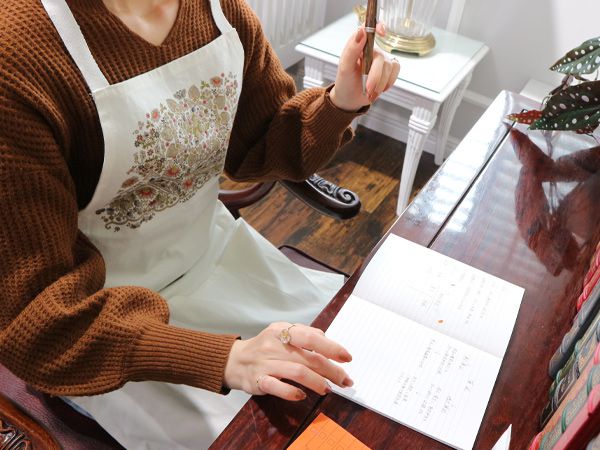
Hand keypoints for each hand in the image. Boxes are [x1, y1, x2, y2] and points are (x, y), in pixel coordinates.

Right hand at [224, 322, 352, 400]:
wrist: (234, 360)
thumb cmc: (266, 347)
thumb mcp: (282, 333)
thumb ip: (305, 334)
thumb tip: (328, 342)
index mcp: (282, 331)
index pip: (311, 337)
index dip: (331, 347)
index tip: (347, 358)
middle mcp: (274, 345)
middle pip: (308, 357)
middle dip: (331, 370)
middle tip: (345, 380)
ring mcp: (265, 363)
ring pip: (297, 371)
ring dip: (317, 382)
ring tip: (327, 389)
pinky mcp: (258, 380)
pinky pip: (277, 387)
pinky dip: (292, 392)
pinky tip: (302, 395)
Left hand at [330, 24, 400, 111]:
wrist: (350, 99)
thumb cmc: (345, 82)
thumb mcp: (344, 67)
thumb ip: (352, 49)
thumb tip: (362, 31)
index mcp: (359, 45)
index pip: (370, 28)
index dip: (378, 26)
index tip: (382, 33)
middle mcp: (372, 49)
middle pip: (381, 57)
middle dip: (375, 76)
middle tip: (368, 88)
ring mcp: (382, 59)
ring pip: (389, 67)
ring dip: (380, 83)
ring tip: (370, 92)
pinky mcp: (389, 69)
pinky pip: (395, 71)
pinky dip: (388, 83)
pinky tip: (378, 89)